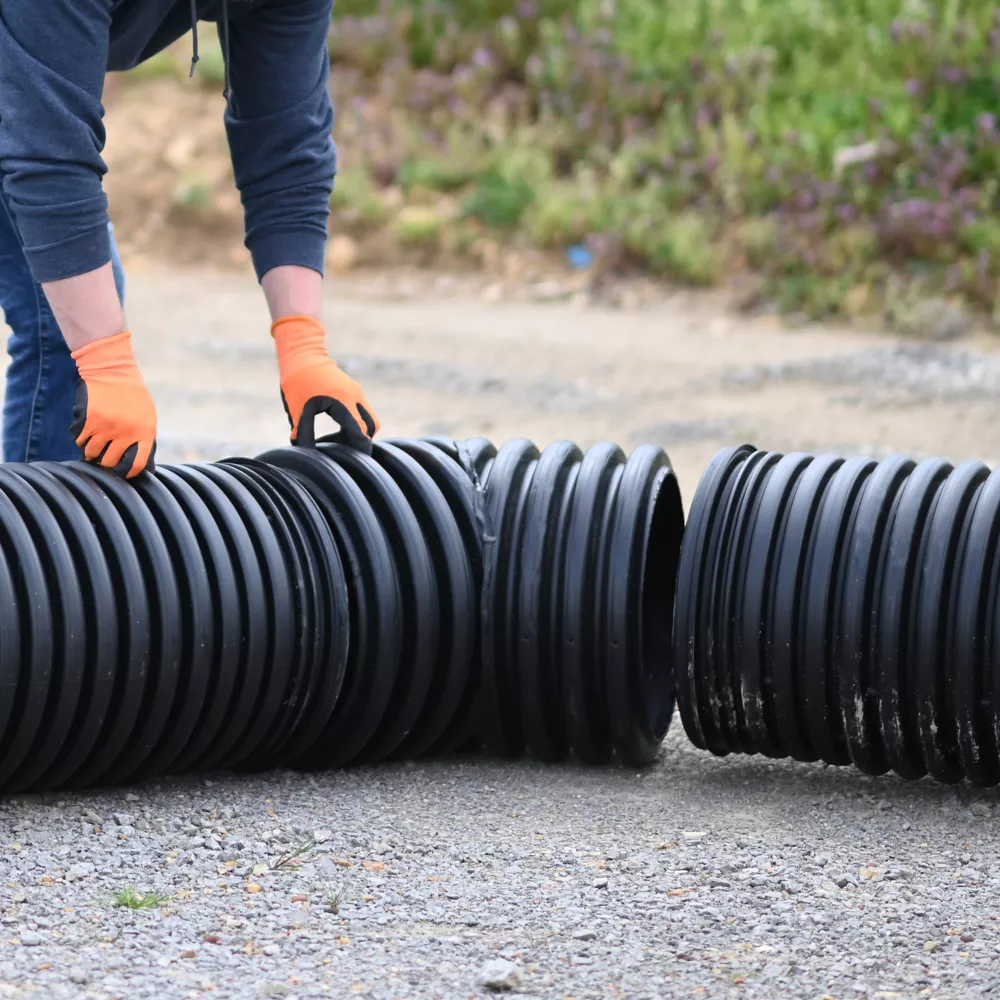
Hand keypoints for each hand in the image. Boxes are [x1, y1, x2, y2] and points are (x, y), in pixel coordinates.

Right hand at [68, 331, 156, 478]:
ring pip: (92, 453)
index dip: (128, 472)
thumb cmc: (131, 392)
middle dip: (105, 462)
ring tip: (93, 443)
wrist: (111, 369)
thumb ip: (142, 435)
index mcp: (145, 432)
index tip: (122, 473)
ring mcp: (107, 428)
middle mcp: (127, 433)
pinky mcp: (89, 421)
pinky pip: (80, 440)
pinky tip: (86, 430)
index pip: (138, 464)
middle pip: (110, 462)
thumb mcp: (147, 414)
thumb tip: (135, 460)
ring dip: (90, 450)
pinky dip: (80, 438)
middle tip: (102, 455)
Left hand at [272, 315, 379, 452]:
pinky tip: (337, 427)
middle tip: (346, 451)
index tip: (359, 462)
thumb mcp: (297, 408)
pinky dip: (355, 422)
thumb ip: (302, 430)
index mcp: (342, 401)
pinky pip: (362, 411)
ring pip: (369, 419)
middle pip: (371, 427)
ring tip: (338, 439)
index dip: (361, 448)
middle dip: (362, 441)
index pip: (360, 431)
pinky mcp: (353, 390)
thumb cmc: (297, 380)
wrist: (302, 354)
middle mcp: (355, 396)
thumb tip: (302, 451)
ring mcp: (356, 392)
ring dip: (359, 431)